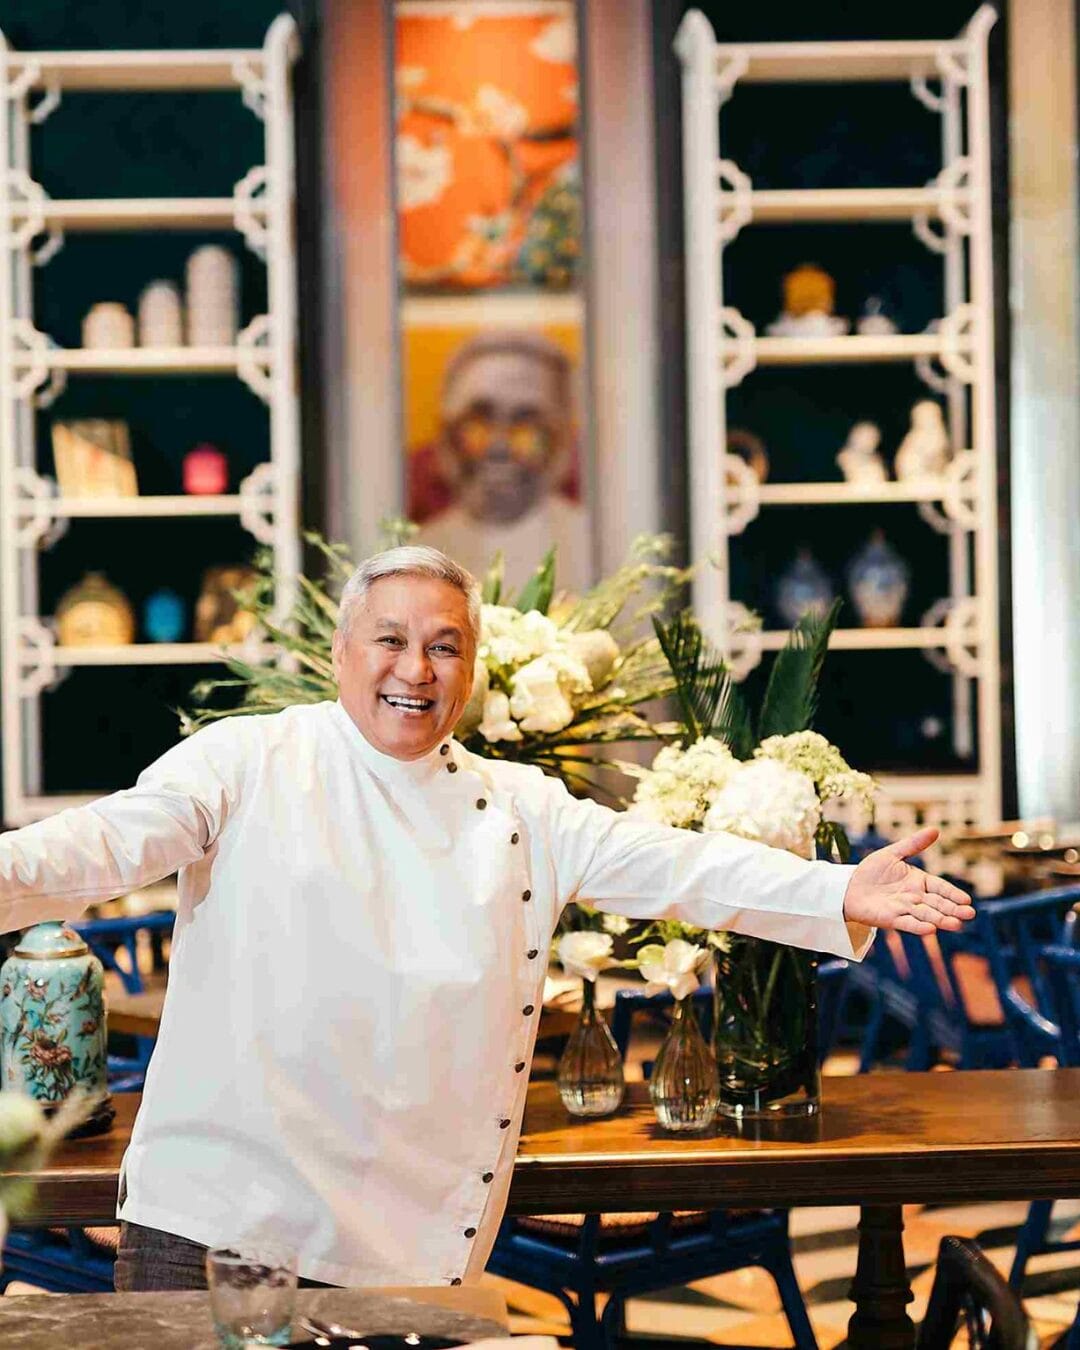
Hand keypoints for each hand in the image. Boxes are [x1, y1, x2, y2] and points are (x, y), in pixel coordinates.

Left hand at [842, 826, 974, 934]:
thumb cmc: (871, 870)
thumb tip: (935, 829)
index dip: (953, 894)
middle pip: (937, 904)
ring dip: (941, 920)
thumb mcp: (892, 853)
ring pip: (926, 915)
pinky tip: (930, 930)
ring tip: (956, 924)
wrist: (849, 887)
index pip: (940, 888)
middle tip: (969, 914)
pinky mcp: (891, 919)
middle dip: (953, 909)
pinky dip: (918, 927)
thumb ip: (913, 844)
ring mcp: (904, 909)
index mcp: (919, 881)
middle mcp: (915, 897)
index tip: (967, 900)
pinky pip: (907, 923)